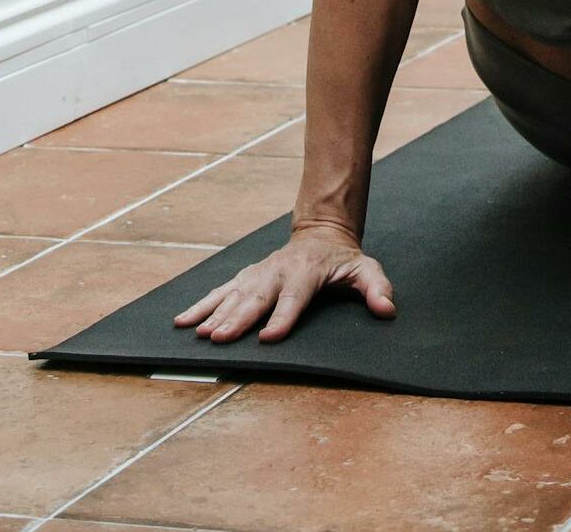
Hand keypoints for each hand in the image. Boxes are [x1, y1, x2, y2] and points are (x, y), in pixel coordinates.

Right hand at [172, 222, 396, 343]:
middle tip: (220, 338)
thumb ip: (376, 288)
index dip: (283, 317)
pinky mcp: (246, 276)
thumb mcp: (366, 269)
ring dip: (216, 313)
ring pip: (234, 293)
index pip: (294, 298)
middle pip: (256, 297)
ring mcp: (259, 273)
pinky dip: (201, 305)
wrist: (321, 233)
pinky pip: (221, 290)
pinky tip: (183, 321)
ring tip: (200, 333)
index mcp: (306, 272)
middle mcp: (278, 271)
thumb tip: (387, 309)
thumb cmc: (343, 260)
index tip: (269, 337)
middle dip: (238, 318)